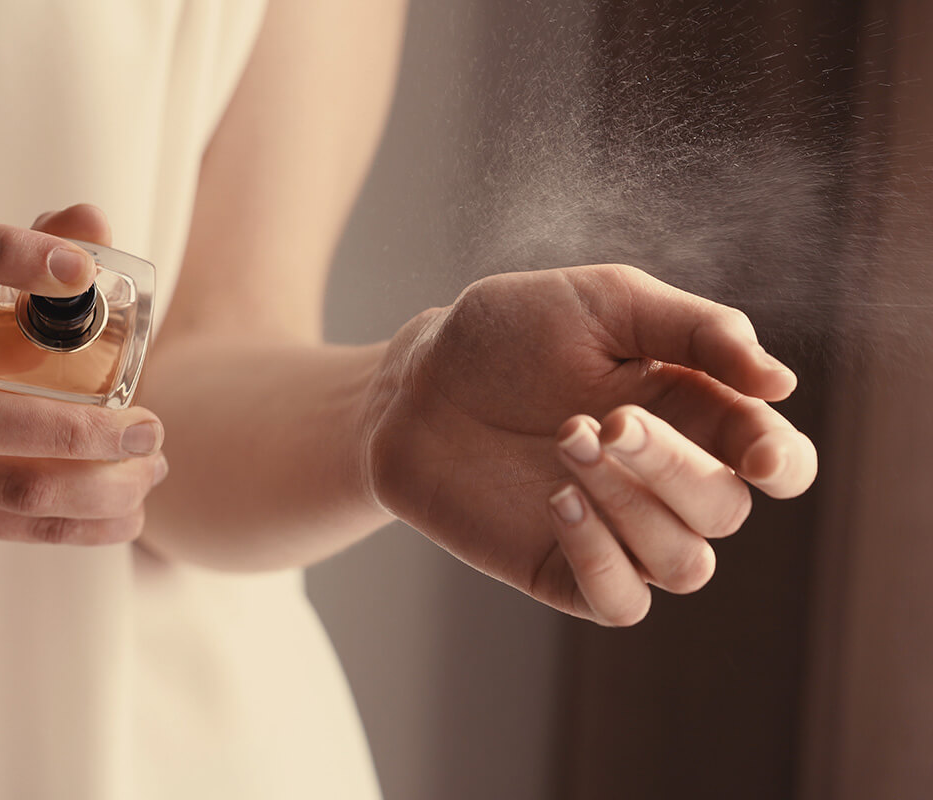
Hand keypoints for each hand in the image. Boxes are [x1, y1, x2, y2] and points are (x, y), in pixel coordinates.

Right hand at [0, 204, 167, 543]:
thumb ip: (39, 242)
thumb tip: (91, 222)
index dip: (8, 255)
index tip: (83, 271)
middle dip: (71, 431)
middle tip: (150, 426)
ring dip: (89, 487)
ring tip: (152, 468)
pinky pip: (4, 528)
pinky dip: (77, 526)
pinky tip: (129, 514)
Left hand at [363, 264, 816, 624]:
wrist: (416, 381)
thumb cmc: (508, 333)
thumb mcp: (604, 303)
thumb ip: (696, 330)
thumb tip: (782, 384)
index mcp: (693, 412)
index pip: (776, 460)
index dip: (781, 464)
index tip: (756, 455)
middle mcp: (665, 480)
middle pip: (725, 511)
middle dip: (672, 467)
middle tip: (604, 421)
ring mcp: (617, 531)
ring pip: (684, 563)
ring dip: (632, 505)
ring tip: (565, 441)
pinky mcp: (563, 569)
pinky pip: (622, 603)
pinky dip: (603, 559)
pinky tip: (559, 501)